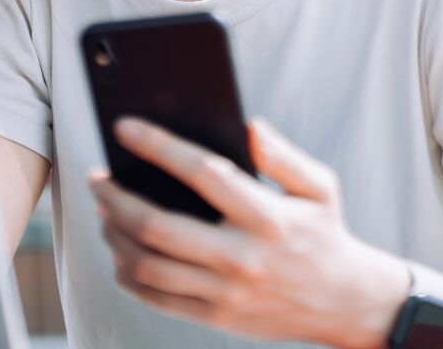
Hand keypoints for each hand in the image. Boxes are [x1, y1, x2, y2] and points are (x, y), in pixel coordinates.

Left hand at [90, 118, 410, 348]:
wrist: (344, 302)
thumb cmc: (325, 234)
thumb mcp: (320, 186)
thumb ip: (283, 155)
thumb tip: (249, 126)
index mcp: (267, 217)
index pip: (203, 173)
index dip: (159, 146)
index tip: (126, 128)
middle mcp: (241, 257)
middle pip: (157, 227)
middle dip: (116, 199)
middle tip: (99, 179)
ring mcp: (224, 292)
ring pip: (147, 266)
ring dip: (114, 235)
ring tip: (105, 212)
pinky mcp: (214, 315)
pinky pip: (155, 297)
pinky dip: (127, 273)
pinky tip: (121, 251)